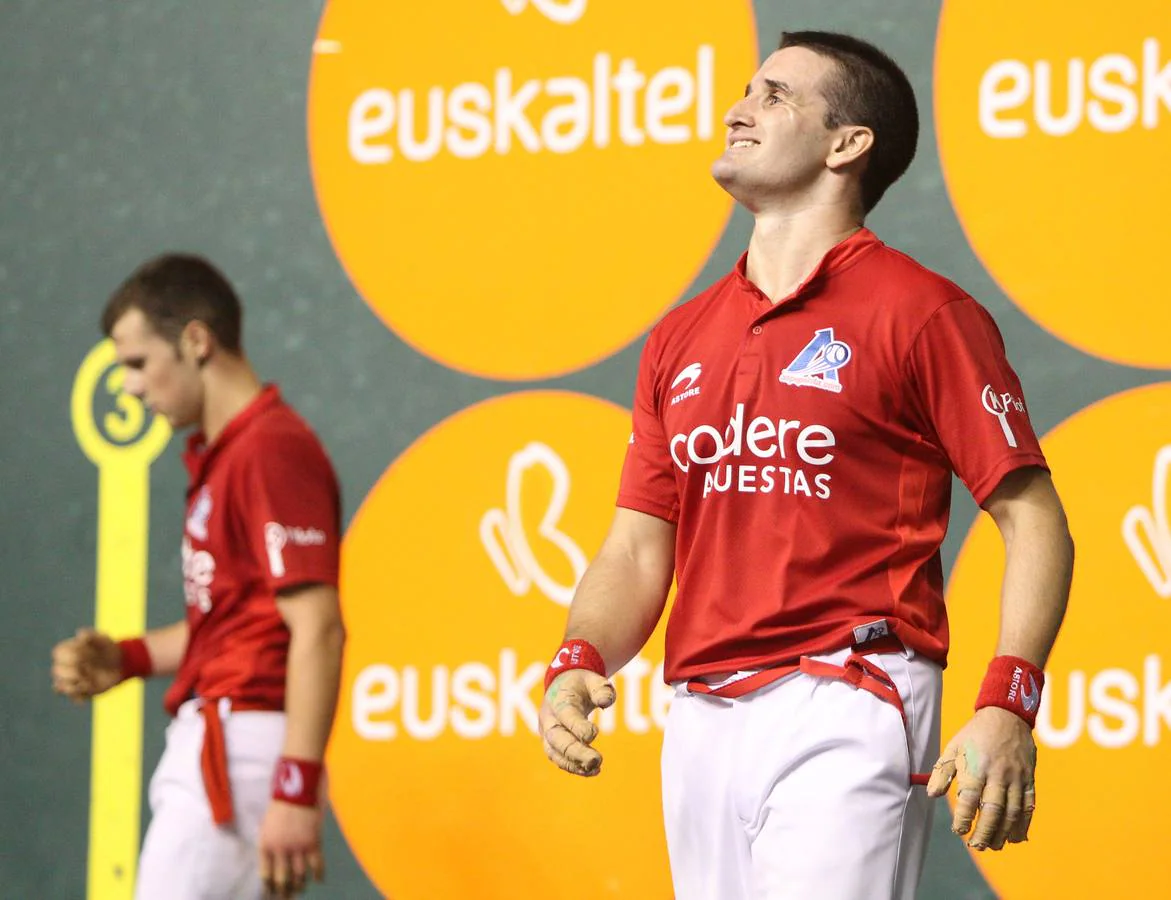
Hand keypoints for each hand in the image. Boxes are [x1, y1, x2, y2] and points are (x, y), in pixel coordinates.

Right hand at [51, 628, 121, 700]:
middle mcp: (67, 666)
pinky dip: (79, 694)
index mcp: (69, 651)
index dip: (70, 654)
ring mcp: (72, 679)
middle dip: (71, 671)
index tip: (88, 654)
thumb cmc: (109, 648)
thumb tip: (79, 634)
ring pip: (59, 685)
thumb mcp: (102, 638)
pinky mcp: (80, 690)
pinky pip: (71, 695)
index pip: (58, 653)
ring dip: (72, 685)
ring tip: (88, 683)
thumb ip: (90, 635)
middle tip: (87, 669)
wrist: (122, 662)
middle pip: (56, 670)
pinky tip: (91, 688)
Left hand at [258, 800, 323, 897]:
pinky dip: (318, 874)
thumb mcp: (267, 827)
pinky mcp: (313, 842)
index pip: (266, 876)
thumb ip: (270, 846)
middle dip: (284, 894)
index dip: (269, 890)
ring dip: (300, 886)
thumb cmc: (280, 806)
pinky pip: (317, 865)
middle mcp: (280, 850)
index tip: (272, 897)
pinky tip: (318, 879)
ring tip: (300, 890)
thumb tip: (273, 864)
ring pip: (299, 876)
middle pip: (282, 880)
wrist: (297, 790)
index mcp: (265, 846)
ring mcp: (298, 847)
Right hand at [538, 669, 615, 776]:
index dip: (578, 727)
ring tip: (596, 768)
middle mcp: (548, 719)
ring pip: (555, 754)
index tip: (595, 733)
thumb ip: (601, 688)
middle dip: (576, 752)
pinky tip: (593, 771)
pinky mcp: (550, 744)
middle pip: (557, 740)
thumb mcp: (592, 679)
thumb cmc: (580, 684)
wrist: (561, 686)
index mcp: (558, 700)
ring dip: (575, 764)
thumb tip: (606, 702)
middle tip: (596, 760)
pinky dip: (574, 768)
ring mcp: (547, 734)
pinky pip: (559, 759)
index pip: (565, 716)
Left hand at [926, 706, 1037, 850]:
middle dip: (984, 831)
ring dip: (1003, 832)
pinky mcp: (1029, 779)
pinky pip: (1028, 806)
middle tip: (976, 845)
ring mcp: (1016, 778)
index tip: (958, 830)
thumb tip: (932, 794)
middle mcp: (997, 773)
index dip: (964, 816)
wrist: (1006, 716)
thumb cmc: (974, 734)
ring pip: (1012, 811)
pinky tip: (1015, 837)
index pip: (969, 797)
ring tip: (993, 845)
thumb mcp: (953, 747)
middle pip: (992, 809)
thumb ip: (942, 772)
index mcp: (976, 765)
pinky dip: (1023, 824)